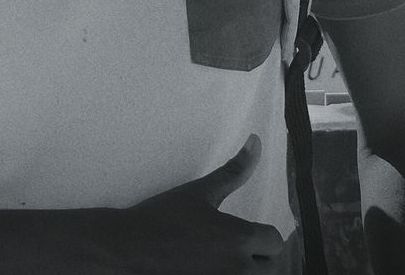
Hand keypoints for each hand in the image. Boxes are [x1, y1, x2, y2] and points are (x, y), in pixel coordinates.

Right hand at [88, 135, 285, 273]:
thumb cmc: (164, 218)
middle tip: (239, 248)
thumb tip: (256, 142)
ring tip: (228, 260)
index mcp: (240, 239)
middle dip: (261, 257)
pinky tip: (213, 269)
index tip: (244, 231)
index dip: (263, 235)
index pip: (275, 242)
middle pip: (273, 268)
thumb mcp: (200, 191)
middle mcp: (239, 269)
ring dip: (250, 271)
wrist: (129, 247)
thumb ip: (234, 170)